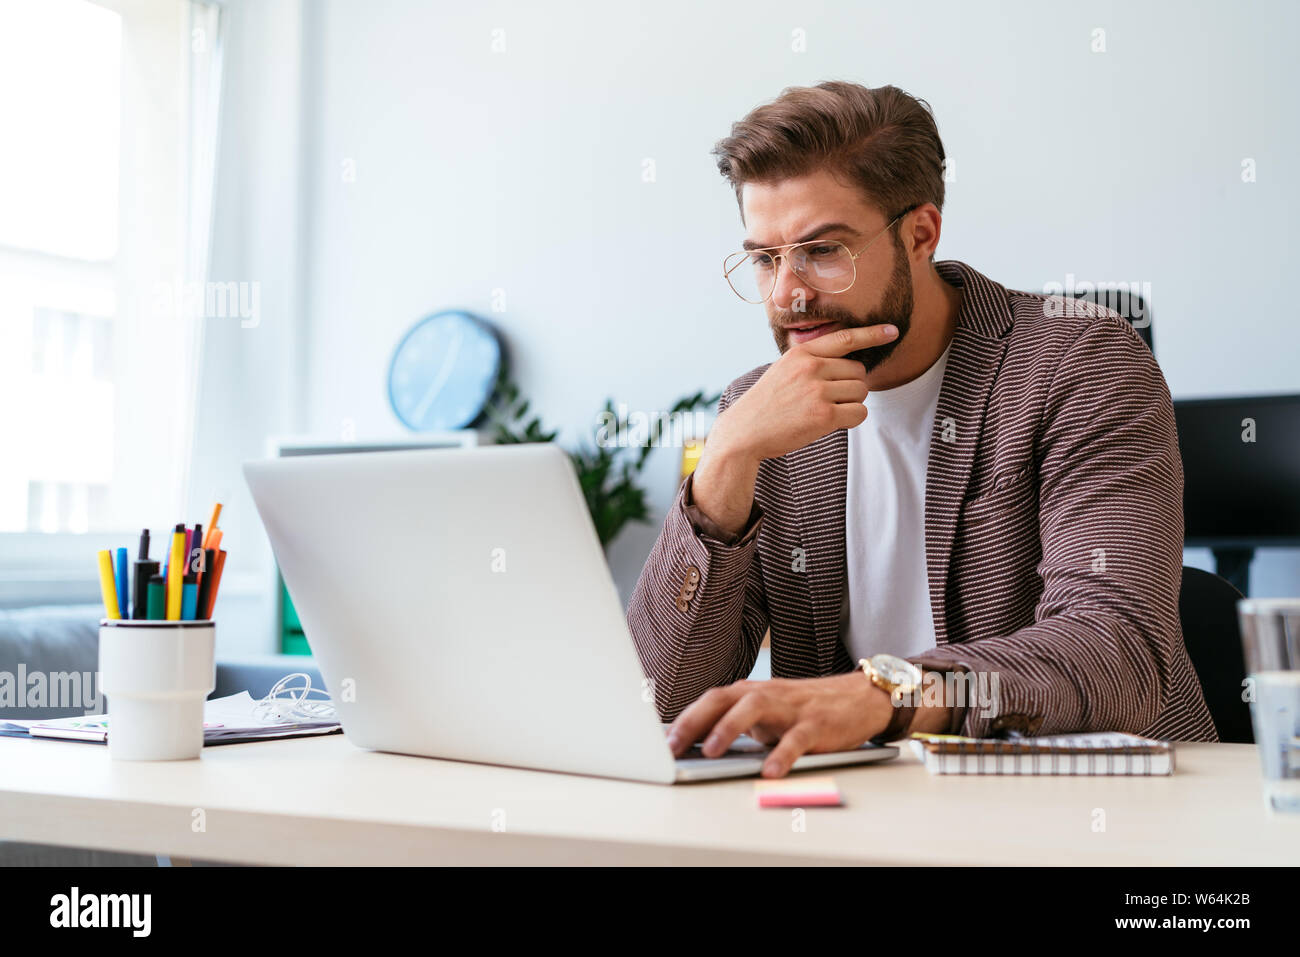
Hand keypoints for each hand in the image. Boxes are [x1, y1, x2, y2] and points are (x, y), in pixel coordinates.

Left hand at [665, 673, 895, 777]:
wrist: (859, 697)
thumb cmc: (805, 707)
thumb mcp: (767, 713)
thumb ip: (738, 724)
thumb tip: (698, 744)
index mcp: (751, 692)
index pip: (710, 700)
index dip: (684, 718)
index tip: (661, 741)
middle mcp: (767, 695)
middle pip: (723, 699)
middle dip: (695, 721)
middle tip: (673, 746)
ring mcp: (791, 708)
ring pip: (754, 710)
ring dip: (729, 729)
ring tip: (710, 752)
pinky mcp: (816, 724)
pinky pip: (796, 738)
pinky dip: (782, 754)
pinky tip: (769, 771)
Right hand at [689, 323, 898, 534]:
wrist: (744, 431)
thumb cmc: (766, 403)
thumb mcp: (783, 370)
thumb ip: (812, 362)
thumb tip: (850, 364)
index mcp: (801, 353)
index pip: (845, 338)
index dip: (872, 334)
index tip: (892, 331)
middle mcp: (811, 368)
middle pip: (858, 371)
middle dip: (851, 386)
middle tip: (827, 398)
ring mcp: (817, 392)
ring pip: (861, 392)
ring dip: (851, 403)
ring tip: (825, 410)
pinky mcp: (823, 416)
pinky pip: (858, 413)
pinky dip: (852, 419)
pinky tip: (832, 422)